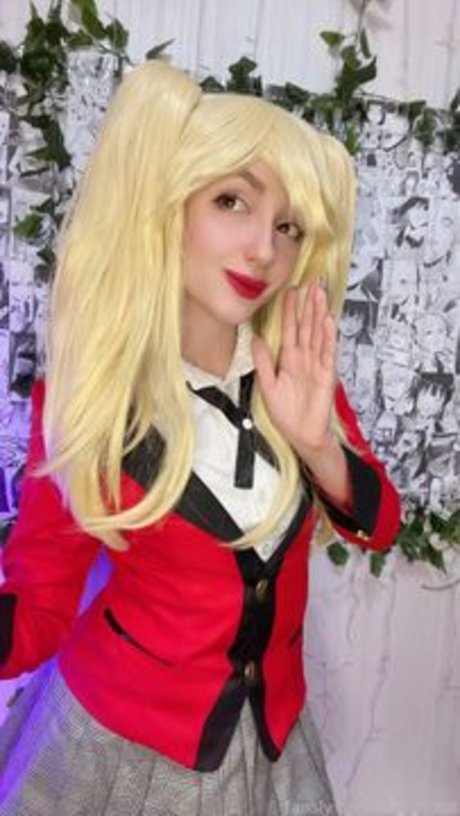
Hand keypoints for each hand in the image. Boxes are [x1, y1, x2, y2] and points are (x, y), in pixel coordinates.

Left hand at [252, 282, 337, 459]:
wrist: (302, 435)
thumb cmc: (287, 413)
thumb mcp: (268, 385)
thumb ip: (263, 362)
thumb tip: (256, 339)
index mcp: (290, 359)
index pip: (289, 329)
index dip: (289, 311)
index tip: (290, 291)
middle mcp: (305, 359)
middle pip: (307, 326)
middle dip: (309, 304)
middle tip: (311, 281)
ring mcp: (317, 365)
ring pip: (318, 334)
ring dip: (319, 314)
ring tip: (320, 294)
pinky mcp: (326, 376)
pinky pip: (327, 353)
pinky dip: (328, 337)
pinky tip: (329, 322)